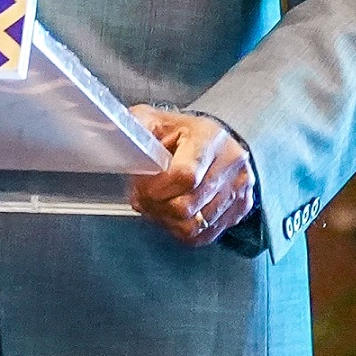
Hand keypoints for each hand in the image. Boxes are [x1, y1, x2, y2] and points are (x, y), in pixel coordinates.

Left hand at [130, 108, 257, 247]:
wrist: (217, 141)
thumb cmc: (184, 133)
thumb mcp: (156, 120)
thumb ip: (136, 127)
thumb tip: (116, 136)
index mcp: (209, 139)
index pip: (185, 176)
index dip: (156, 189)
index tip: (142, 187)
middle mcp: (230, 164)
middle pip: (188, 206)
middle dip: (157, 206)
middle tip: (144, 198)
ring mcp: (238, 189)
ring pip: (195, 226)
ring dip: (167, 221)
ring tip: (157, 205)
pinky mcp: (240, 209)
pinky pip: (204, 235)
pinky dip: (182, 230)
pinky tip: (173, 215)